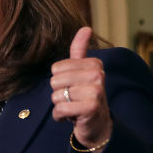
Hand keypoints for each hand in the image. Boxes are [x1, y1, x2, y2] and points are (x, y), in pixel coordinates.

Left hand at [50, 27, 112, 150]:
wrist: (97, 125)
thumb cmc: (85, 97)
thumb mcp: (82, 72)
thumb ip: (80, 50)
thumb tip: (85, 28)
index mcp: (94, 64)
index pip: (56, 68)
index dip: (59, 81)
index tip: (73, 87)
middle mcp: (97, 75)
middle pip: (55, 81)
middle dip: (59, 94)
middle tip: (72, 99)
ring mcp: (96, 91)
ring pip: (57, 96)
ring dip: (60, 106)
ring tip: (73, 107)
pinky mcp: (91, 107)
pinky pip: (60, 109)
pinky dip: (60, 116)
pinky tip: (70, 117)